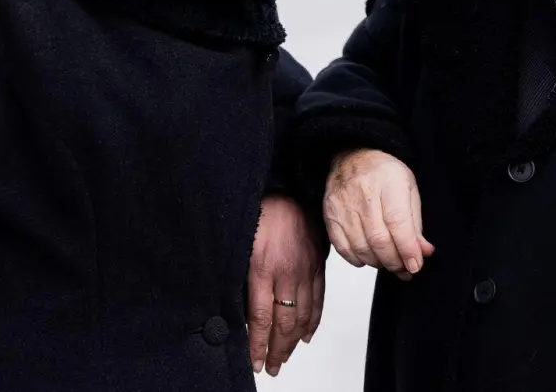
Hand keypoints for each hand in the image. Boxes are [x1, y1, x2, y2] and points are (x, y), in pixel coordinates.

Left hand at [248, 194, 324, 376]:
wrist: (288, 188)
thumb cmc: (260, 212)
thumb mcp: (240, 245)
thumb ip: (242, 278)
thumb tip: (238, 311)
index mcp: (262, 268)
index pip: (260, 318)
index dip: (258, 345)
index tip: (255, 362)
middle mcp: (287, 273)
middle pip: (283, 322)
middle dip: (276, 350)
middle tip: (271, 368)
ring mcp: (305, 270)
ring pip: (302, 315)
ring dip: (293, 342)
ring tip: (284, 358)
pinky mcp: (317, 265)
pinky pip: (318, 299)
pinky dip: (312, 321)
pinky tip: (305, 335)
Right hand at [324, 149, 433, 280]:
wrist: (353, 155)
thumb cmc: (385, 174)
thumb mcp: (409, 189)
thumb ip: (416, 224)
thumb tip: (423, 253)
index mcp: (389, 183)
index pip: (398, 223)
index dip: (408, 249)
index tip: (416, 265)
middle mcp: (364, 194)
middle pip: (379, 240)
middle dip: (396, 262)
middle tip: (405, 269)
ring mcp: (343, 206)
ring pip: (362, 248)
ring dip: (379, 263)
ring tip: (390, 263)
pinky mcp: (330, 216)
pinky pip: (343, 248)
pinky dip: (358, 260)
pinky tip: (369, 257)